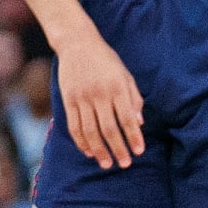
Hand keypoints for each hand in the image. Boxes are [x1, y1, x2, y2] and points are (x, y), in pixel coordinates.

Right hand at [56, 31, 143, 168]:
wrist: (76, 43)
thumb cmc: (106, 60)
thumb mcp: (125, 74)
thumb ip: (133, 98)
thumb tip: (139, 123)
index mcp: (116, 87)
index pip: (127, 118)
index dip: (134, 137)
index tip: (138, 152)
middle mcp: (99, 94)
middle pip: (109, 129)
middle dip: (118, 149)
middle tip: (124, 164)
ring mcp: (81, 97)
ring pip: (90, 130)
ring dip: (99, 150)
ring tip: (106, 164)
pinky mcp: (68, 99)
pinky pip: (74, 125)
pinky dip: (81, 140)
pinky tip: (87, 150)